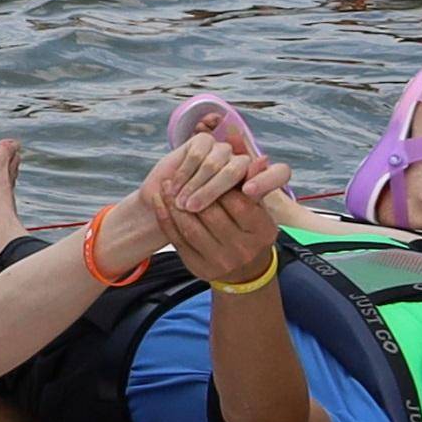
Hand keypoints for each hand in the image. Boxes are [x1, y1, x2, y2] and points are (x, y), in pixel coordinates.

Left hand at [140, 133, 286, 286]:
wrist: (243, 270)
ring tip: (166, 185)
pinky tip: (159, 200)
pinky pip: (176, 238)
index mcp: (262, 231)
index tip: (207, 167)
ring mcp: (220, 261)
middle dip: (192, 190)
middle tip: (178, 176)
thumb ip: (254, 177)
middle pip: (211, 212)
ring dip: (173, 202)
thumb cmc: (249, 227)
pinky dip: (164, 216)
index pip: (238, 200)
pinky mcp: (199, 267)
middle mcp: (243, 249)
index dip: (220, 182)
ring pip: (190, 225)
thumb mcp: (258, 205)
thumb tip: (254, 151)